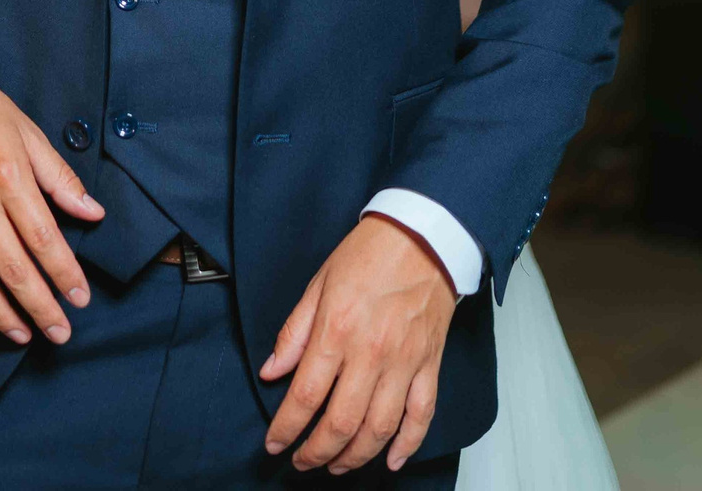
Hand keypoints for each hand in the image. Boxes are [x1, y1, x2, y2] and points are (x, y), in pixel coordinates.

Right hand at [0, 67, 104, 345]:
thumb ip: (61, 180)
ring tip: (23, 334)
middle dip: (40, 307)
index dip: (64, 274)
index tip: (80, 298)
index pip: (44, 239)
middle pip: (13, 269)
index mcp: (10, 178)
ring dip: (1, 314)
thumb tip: (93, 212)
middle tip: (60, 332)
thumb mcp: (30, 135)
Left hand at [261, 214, 455, 472]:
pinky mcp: (429, 365)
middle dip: (316, 452)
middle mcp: (370, 354)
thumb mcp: (318, 284)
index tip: (275, 443)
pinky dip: (408, 444)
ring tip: (336, 465)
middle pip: (341, 423)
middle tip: (302, 461)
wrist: (423, 236)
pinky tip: (392, 460)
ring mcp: (404, 363)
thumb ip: (294, 332)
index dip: (286, 428)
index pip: (305, 396)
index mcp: (336, 332)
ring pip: (379, 429)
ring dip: (355, 457)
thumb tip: (272, 370)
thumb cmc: (371, 253)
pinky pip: (421, 415)